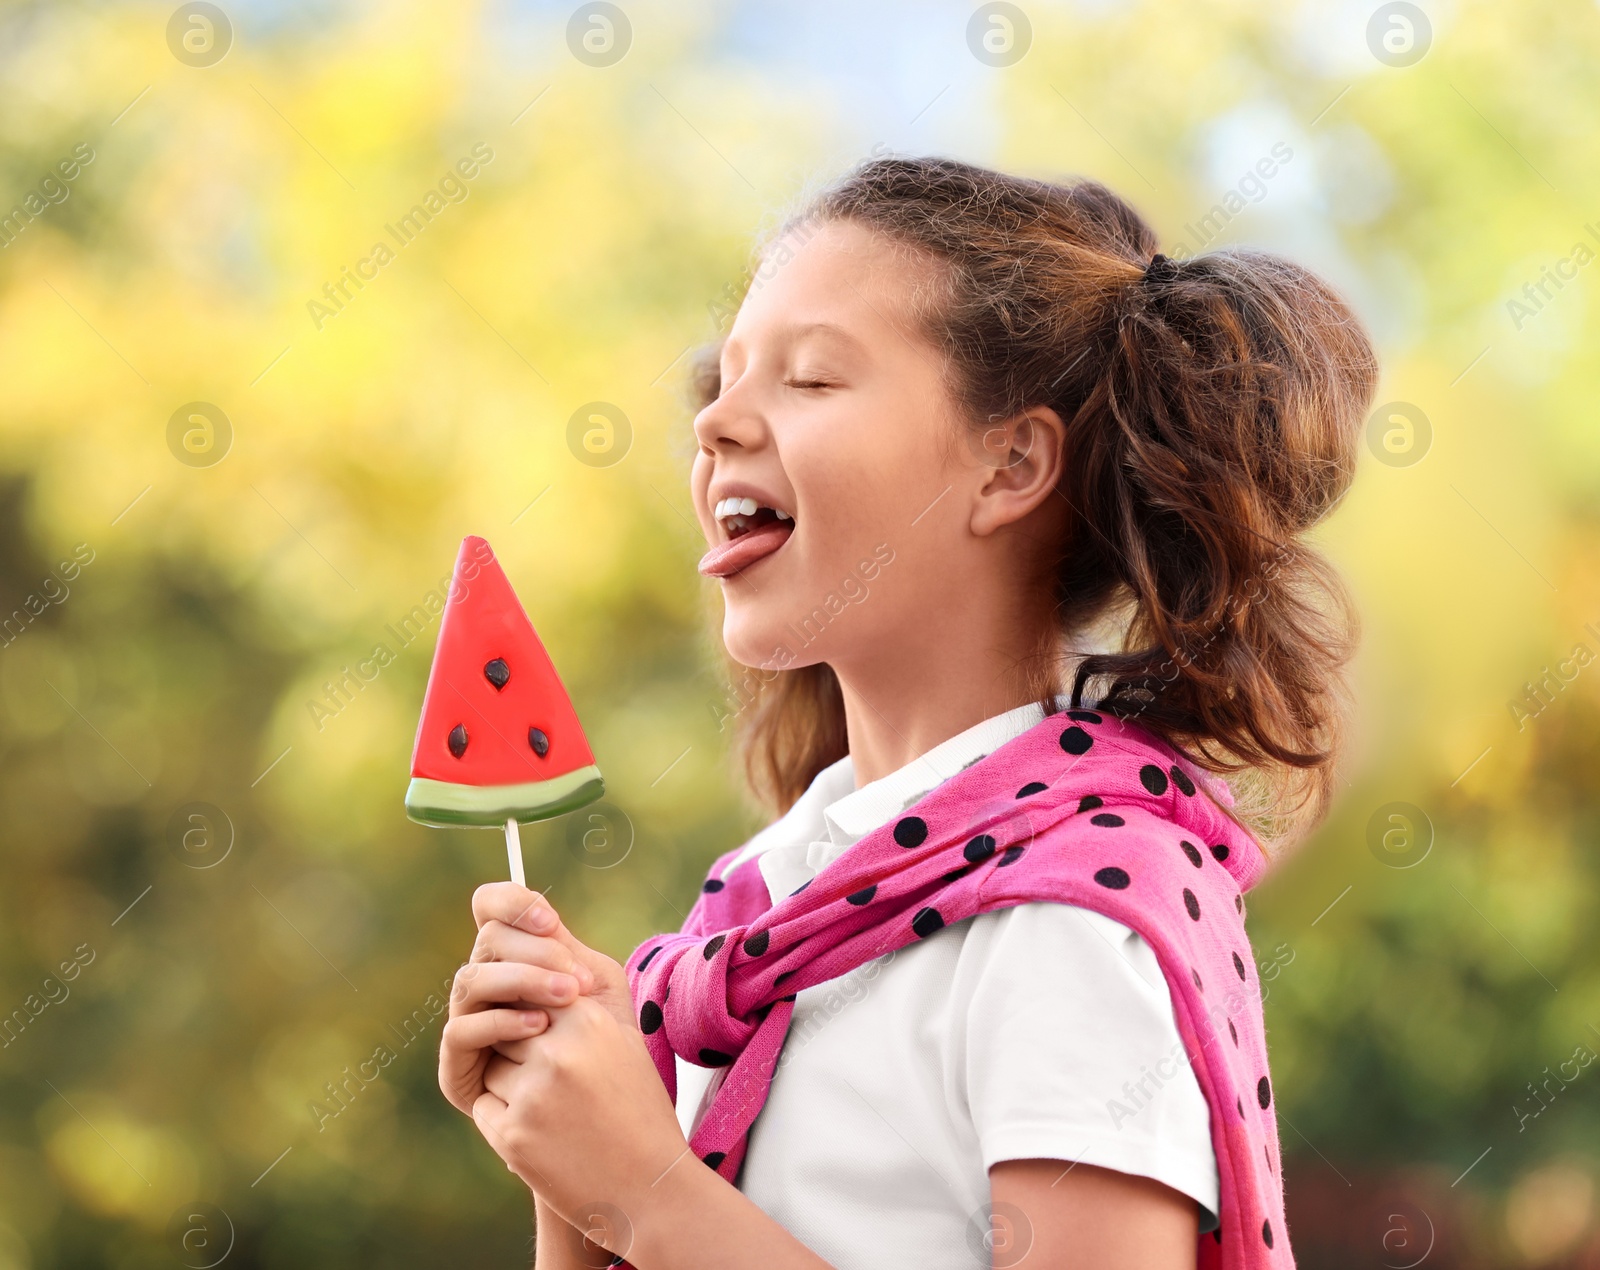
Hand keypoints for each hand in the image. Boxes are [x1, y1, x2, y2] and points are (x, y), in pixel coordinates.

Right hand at [438, 884, 632, 1115]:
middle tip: (578, 978)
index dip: (511, 903)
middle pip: (487, 941)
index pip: (492, 910)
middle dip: (536, 951)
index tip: (549, 919)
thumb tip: (543, 917)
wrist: (610, 1122)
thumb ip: (571, 956)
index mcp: (518, 958)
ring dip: (521, 981)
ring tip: (570, 998)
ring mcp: (471, 1024)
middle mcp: (489, 986)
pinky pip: (460, 1031)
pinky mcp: (459, 1068)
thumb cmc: (609, 1050)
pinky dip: (499, 1023)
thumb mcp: (598, 995)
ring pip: (471, 980)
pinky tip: (539, 1027)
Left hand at [475, 992, 693, 1248]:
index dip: (538, 1021)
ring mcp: (532, 1095)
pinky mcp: (512, 1136)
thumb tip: (537, 978)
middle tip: (559, 1086)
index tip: (556, 1045)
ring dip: (511, 1087)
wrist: (651, 1190)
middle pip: (506, 1031)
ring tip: (556, 1113)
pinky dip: (503, 1120)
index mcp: (588, 1021)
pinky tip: (544, 1136)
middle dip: (522, 1054)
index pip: (532, 996)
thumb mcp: (624, 1045)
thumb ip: (580, 1009)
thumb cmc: (639, 1112)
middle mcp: (558, 1052)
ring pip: (492, 1069)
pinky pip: (485, 1107)